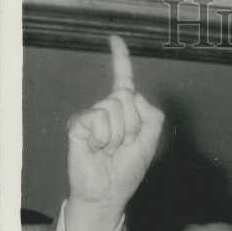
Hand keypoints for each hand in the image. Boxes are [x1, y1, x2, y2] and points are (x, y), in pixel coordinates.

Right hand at [66, 35, 163, 230]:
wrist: (108, 192)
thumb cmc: (127, 169)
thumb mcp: (150, 142)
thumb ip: (153, 116)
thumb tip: (133, 94)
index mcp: (126, 110)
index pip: (123, 79)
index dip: (120, 59)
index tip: (114, 38)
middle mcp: (107, 108)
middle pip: (126, 97)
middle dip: (132, 125)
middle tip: (123, 146)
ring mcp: (92, 115)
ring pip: (114, 109)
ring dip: (118, 135)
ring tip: (110, 150)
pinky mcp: (78, 124)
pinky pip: (98, 119)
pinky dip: (102, 138)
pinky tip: (96, 149)